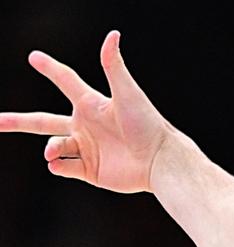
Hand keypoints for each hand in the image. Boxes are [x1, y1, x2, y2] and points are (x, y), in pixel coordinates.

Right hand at [0, 31, 172, 192]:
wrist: (159, 161)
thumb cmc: (147, 125)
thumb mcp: (128, 94)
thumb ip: (114, 66)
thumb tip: (112, 35)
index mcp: (92, 104)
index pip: (66, 81)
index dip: (50, 69)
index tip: (34, 57)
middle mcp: (86, 126)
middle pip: (44, 121)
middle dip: (18, 121)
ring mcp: (87, 149)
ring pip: (54, 146)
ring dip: (49, 147)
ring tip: (52, 150)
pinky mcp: (90, 170)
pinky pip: (65, 167)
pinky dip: (57, 165)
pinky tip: (56, 163)